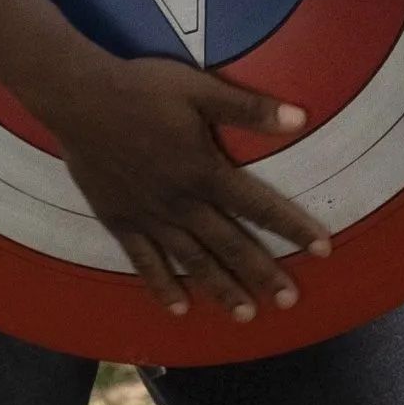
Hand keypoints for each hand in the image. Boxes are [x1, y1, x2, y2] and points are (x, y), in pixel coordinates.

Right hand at [39, 56, 335, 320]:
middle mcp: (182, 203)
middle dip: (262, 273)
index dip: (293, 227)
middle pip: (230, 244)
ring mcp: (150, 217)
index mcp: (206, 171)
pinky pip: (145, 262)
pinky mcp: (121, 222)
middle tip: (289, 300)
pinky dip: (162, 287)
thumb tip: (300, 119)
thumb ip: (249, 108)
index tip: (323, 248)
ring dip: (221, 288)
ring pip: (192, 261)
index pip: (260, 205)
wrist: (80, 100)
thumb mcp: (200, 89)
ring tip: (245, 315)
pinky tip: (179, 309)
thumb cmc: (142, 90)